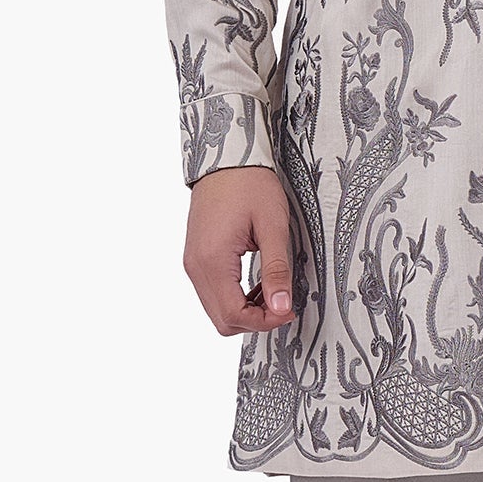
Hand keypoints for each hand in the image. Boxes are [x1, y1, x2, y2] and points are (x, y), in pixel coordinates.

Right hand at [183, 164, 295, 334]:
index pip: (234, 315)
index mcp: (213, 260)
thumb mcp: (273, 226)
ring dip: (246, 311)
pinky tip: (257, 284)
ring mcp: (193, 263)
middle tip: (283, 304)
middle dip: (255, 321)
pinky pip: (213, 293)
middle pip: (222, 320)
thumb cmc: (249, 184)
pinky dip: (236, 298)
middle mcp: (196, 267)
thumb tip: (282, 307)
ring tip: (273, 292)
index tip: (289, 310)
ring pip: (217, 310)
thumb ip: (277, 271)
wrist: (227, 159)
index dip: (265, 321)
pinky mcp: (196, 259)